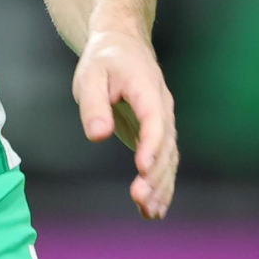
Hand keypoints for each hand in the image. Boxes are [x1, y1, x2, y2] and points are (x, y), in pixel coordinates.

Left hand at [72, 25, 177, 220]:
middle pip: (165, 145)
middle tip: (140, 199)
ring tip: (148, 212)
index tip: (142, 168)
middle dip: (155, 174)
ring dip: (160, 186)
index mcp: (148, 89)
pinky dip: (161, 186)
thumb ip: (94, 105)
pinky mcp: (156, 136)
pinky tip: (153, 210)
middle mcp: (162, 109)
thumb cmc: (104, 61)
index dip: (151, 144)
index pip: (155, 120)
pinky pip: (163, 163)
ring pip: (168, 159)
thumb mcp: (90, 76)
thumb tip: (98, 135)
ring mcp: (163, 123)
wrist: (122, 46)